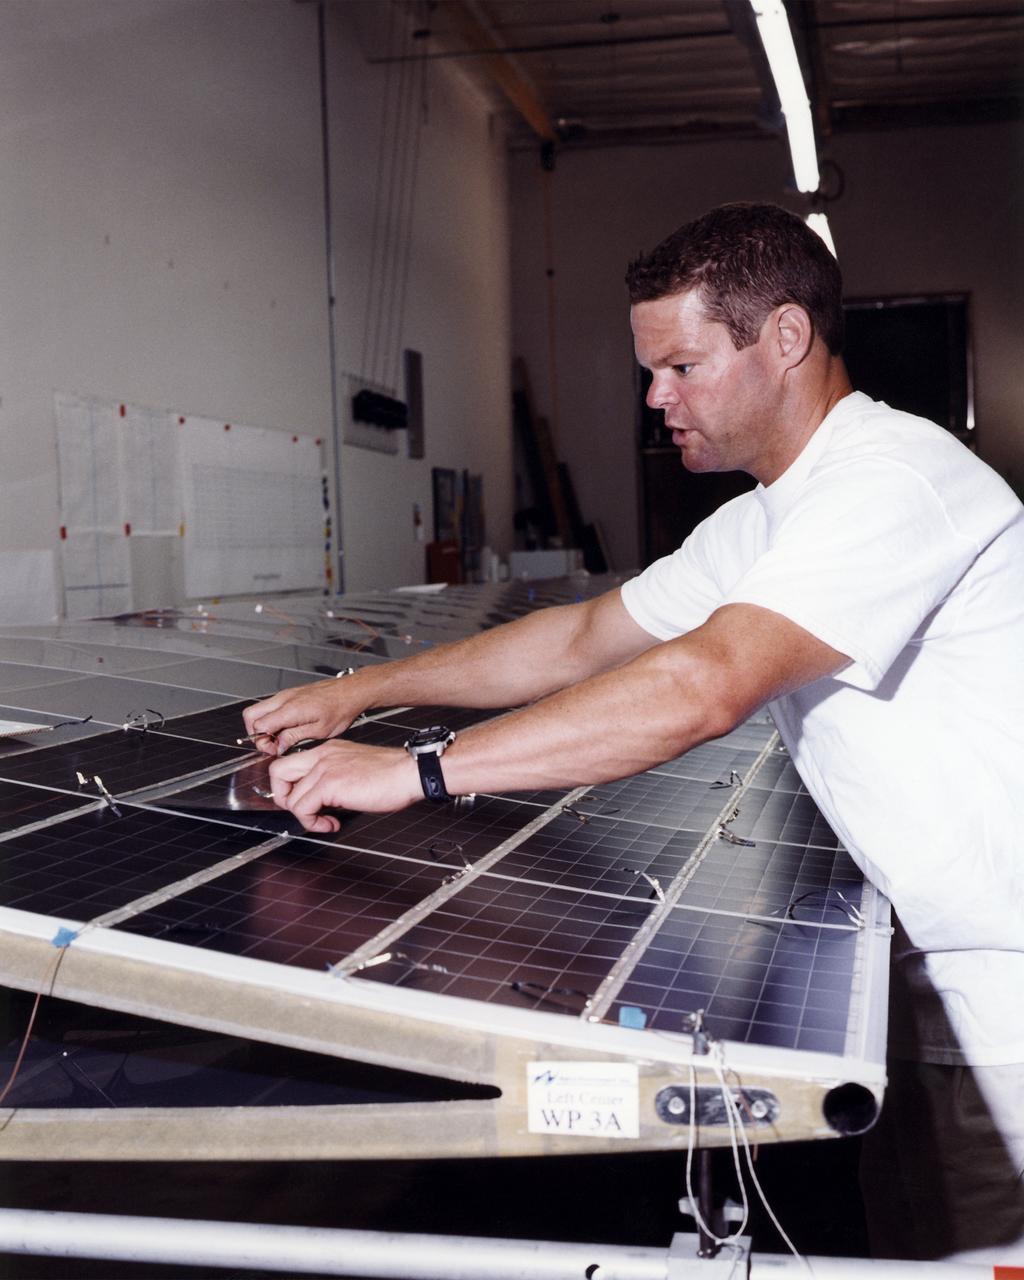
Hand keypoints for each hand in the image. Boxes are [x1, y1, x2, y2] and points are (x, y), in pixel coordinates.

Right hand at [242, 678, 364, 754]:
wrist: (351, 692)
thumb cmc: (340, 709)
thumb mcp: (318, 731)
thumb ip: (293, 737)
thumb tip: (277, 746)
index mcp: (289, 709)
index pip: (258, 725)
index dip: (262, 741)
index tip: (274, 750)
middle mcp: (284, 699)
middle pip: (250, 715)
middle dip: (255, 733)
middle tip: (271, 745)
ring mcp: (286, 695)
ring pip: (259, 709)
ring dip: (263, 726)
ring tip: (280, 738)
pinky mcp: (290, 695)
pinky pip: (270, 706)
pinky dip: (271, 719)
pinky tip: (286, 728)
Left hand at [268, 740, 420, 831]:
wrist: (409, 772)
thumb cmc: (392, 774)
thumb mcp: (355, 769)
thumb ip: (335, 778)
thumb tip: (323, 800)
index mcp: (327, 750)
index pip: (290, 764)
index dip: (291, 787)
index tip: (307, 802)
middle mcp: (322, 755)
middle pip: (277, 773)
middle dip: (285, 798)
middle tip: (305, 811)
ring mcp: (324, 768)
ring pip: (290, 797)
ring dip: (305, 817)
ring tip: (326, 821)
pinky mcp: (330, 784)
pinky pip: (303, 808)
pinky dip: (313, 823)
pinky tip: (331, 824)